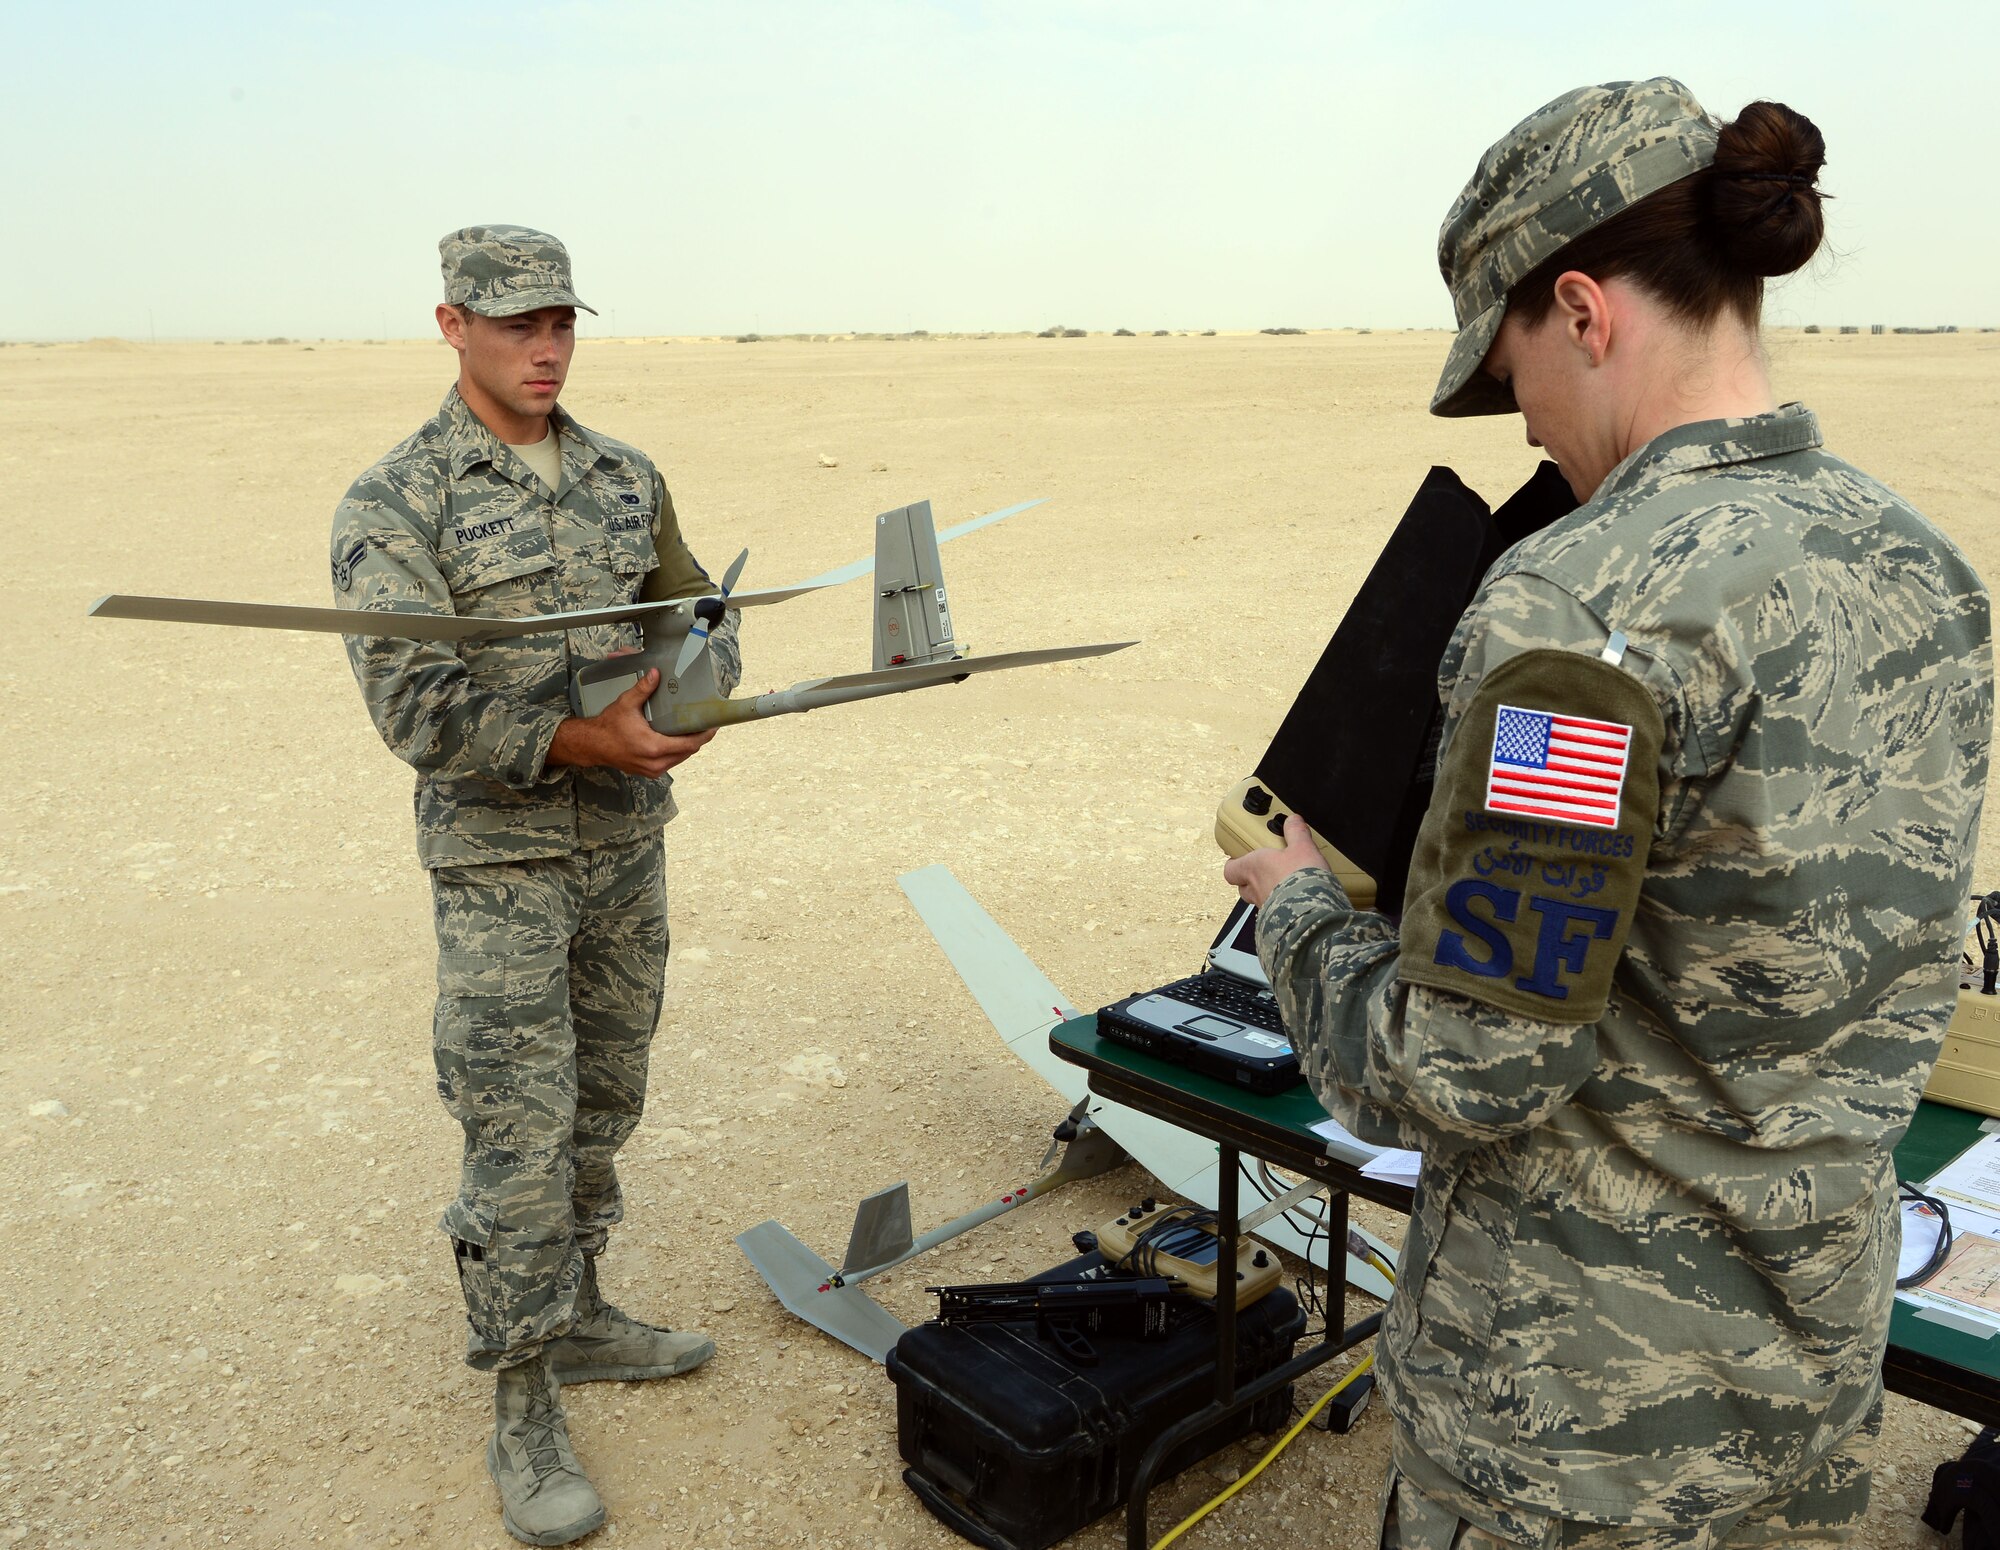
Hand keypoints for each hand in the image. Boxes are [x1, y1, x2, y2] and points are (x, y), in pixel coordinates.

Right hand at [547, 668, 715, 777]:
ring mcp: (653, 770)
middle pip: (689, 752)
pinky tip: (679, 738)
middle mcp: (656, 762)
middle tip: (706, 723)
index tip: (714, 725)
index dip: (705, 735)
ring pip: (681, 758)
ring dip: (689, 745)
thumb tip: (655, 673)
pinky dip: (677, 751)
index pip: (690, 744)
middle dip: (699, 738)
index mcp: (654, 747)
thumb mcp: (626, 704)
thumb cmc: (607, 727)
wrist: (592, 745)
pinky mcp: (649, 772)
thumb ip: (643, 689)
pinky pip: (671, 762)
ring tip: (695, 729)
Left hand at [1222, 814, 1326, 908]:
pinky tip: (1295, 900)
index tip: (1241, 856)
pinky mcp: (1276, 920)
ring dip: (1266, 892)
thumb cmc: (1301, 879)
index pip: (1231, 868)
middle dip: (1250, 878)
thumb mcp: (1302, 847)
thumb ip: (1296, 832)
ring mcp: (1264, 906)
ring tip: (1284, 884)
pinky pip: (1272, 911)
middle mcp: (1254, 888)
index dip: (1234, 862)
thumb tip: (1293, 820)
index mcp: (1253, 867)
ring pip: (1257, 899)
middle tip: (1264, 869)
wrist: (1311, 911)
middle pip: (1242, 885)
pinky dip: (1280, 906)